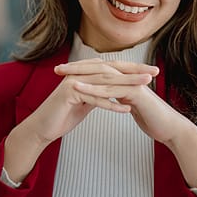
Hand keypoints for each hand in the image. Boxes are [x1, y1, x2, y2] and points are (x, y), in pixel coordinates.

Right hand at [3, 59, 156, 181]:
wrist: (42, 128)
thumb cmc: (62, 115)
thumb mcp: (85, 101)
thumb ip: (98, 93)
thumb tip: (114, 91)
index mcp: (85, 73)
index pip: (113, 68)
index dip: (133, 69)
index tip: (151, 72)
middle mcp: (80, 73)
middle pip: (111, 70)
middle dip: (135, 71)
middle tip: (154, 72)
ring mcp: (74, 82)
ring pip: (105, 82)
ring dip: (127, 84)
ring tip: (145, 86)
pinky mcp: (69, 94)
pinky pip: (93, 99)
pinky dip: (110, 105)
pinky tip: (125, 110)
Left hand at [57, 59, 185, 145]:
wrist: (171, 128)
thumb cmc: (154, 120)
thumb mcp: (134, 107)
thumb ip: (123, 99)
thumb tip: (113, 98)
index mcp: (127, 79)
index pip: (101, 71)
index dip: (82, 70)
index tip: (64, 72)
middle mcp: (129, 77)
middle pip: (99, 68)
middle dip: (77, 68)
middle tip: (57, 69)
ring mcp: (133, 83)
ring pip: (103, 76)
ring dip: (81, 75)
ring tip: (62, 76)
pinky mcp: (136, 93)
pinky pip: (111, 90)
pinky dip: (93, 89)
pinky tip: (78, 89)